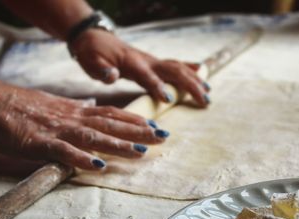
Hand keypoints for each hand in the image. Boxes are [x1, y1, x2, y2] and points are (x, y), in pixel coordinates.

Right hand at [0, 77, 168, 170]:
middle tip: (162, 138)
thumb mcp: (54, 106)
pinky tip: (99, 165)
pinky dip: (81, 158)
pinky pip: (63, 151)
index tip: (153, 126)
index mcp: (75, 111)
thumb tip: (91, 111)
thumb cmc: (20, 105)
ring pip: (93, 137)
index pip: (110, 114)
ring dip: (118, 144)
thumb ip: (74, 111)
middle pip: (110, 124)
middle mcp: (72, 118)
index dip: (133, 120)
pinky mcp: (39, 142)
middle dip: (137, 132)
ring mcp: (57, 130)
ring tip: (140, 152)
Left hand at [69, 29, 210, 106]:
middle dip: (190, 86)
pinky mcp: (154, 63)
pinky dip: (190, 69)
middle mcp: (146, 60)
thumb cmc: (92, 53)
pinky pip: (176, 65)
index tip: (168, 100)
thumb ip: (101, 70)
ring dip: (195, 80)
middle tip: (205, 101)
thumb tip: (112, 77)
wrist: (95, 37)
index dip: (157, 87)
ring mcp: (152, 60)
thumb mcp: (90, 62)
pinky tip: (203, 75)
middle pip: (173, 71)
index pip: (147, 76)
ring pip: (179, 68)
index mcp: (131, 63)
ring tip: (209, 94)